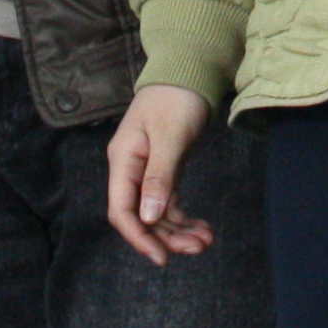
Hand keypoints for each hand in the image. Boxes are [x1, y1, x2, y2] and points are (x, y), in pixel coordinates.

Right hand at [107, 84, 220, 265]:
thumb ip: (159, 177)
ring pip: (157, 212)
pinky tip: (201, 227)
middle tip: (198, 248)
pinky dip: (183, 215)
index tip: (162, 258)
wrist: (188, 70)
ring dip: (178, 230)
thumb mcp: (170, 136)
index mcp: (124, 161)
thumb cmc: (176, 98)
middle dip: (167, 237)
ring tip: (206, 241)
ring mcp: (147, 170)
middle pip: (142, 216)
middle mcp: (131, 169)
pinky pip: (168, 201)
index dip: (140, 237)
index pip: (122, 210)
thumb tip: (149, 219)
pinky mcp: (164, 169)